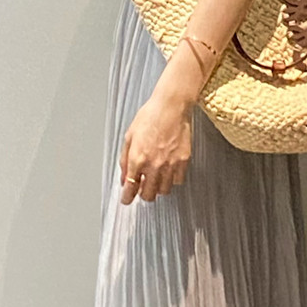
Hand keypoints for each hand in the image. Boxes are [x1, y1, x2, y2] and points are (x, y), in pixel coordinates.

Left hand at [118, 87, 192, 202]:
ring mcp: (170, 164)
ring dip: (158, 187)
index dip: (127, 197)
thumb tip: (123, 177)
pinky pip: (177, 181)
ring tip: (156, 177)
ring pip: (163, 191)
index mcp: (137, 158)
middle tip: (142, 187)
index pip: (130, 188)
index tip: (126, 200)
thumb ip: (124, 160)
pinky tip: (168, 170)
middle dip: (142, 193)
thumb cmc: (150, 116)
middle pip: (148, 194)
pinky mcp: (183, 161)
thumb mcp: (129, 136)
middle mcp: (153, 165)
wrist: (172, 106)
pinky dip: (172, 179)